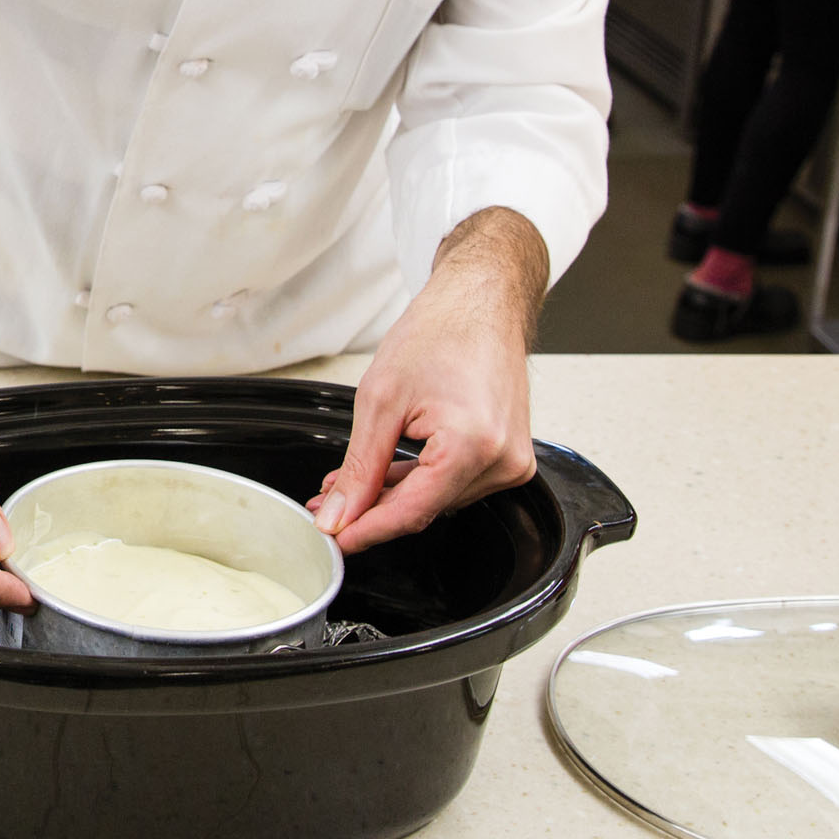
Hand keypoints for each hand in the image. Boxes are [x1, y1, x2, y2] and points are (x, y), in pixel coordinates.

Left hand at [309, 208, 542, 552]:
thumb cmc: (440, 331)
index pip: (411, 514)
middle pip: (424, 509)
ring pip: (438, 498)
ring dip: (394, 494)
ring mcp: (511, 461)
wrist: (482, 300)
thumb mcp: (380, 399)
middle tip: (327, 504)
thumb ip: (360, 467)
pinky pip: (457, 482)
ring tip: (349, 483)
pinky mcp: (510, 455)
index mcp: (473, 447)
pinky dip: (421, 479)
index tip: (333, 538)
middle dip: (372, 509)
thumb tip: (340, 513)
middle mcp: (502, 462)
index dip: (365, 530)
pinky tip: (387, 474)